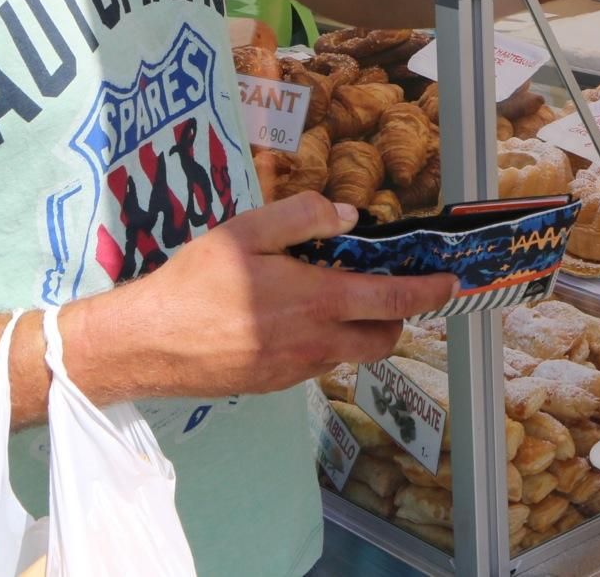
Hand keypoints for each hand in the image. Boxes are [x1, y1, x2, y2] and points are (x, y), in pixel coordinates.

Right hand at [67, 193, 456, 401]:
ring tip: (330, 300)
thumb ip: (303, 216)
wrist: (147, 343)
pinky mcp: (275, 385)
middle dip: (397, 316)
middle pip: (383, 338)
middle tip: (384, 289)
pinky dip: (323, 343)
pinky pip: (317, 364)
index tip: (451, 283)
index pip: (395, 299)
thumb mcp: (247, 230)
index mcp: (318, 301)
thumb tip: (348, 215)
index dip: (430, 291)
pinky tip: (291, 320)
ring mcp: (297, 370)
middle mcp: (317, 342)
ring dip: (358, 331)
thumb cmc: (195, 281)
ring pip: (350, 354)